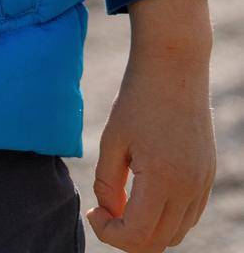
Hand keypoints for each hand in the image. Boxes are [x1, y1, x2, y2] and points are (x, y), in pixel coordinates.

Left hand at [86, 36, 215, 248]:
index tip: (92, 212)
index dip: (109, 234)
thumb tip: (110, 212)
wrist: (174, 66)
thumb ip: (107, 182)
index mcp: (162, 179)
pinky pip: (189, 215)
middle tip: (104, 214)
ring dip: (148, 231)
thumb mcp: (112, 139)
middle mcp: (188, 188)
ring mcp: (202, 183)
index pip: (136, 235)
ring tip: (122, 205)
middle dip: (126, 237)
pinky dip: (167, 218)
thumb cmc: (137, 98)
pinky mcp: (207, 175)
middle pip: (157, 242)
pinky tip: (144, 196)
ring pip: (176, 233)